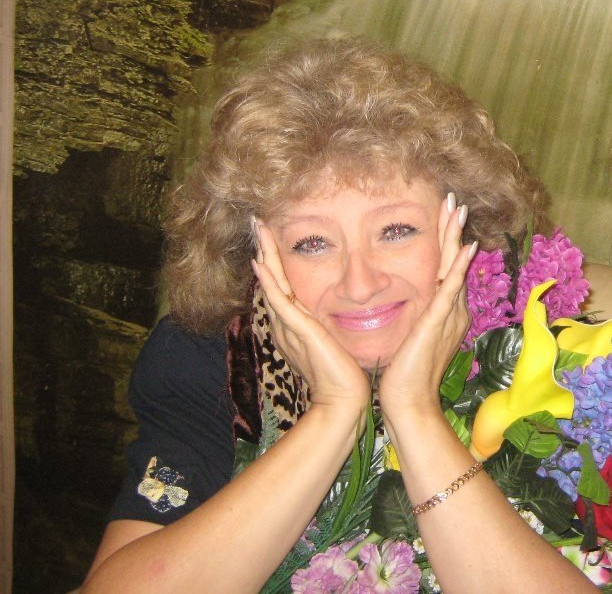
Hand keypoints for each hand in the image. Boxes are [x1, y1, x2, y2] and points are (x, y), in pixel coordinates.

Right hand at [251, 222, 370, 411]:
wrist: (344, 401)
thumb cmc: (344, 375)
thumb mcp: (334, 342)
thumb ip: (329, 326)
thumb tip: (340, 312)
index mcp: (294, 327)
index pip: (281, 287)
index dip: (274, 261)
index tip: (272, 236)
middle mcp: (287, 325)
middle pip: (271, 280)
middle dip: (264, 250)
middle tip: (258, 222)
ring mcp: (290, 328)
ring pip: (272, 284)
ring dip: (265, 255)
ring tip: (258, 229)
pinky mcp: (299, 333)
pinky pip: (279, 302)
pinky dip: (270, 282)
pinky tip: (261, 263)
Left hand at [377, 193, 476, 415]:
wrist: (409, 402)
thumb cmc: (404, 375)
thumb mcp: (409, 338)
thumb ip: (414, 319)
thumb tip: (405, 305)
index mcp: (444, 313)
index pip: (446, 269)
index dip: (446, 241)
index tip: (443, 215)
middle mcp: (451, 310)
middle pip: (452, 261)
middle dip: (453, 230)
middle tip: (454, 201)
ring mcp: (447, 316)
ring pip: (453, 267)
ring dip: (455, 237)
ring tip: (458, 210)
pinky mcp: (438, 323)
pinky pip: (450, 289)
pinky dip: (457, 267)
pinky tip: (465, 247)